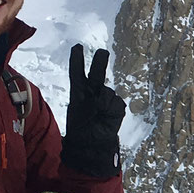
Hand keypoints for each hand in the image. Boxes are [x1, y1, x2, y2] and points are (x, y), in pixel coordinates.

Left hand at [63, 44, 124, 177]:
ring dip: (102, 101)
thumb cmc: (81, 128)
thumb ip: (91, 98)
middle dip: (99, 62)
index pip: (77, 73)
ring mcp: (106, 99)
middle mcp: (92, 92)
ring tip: (96, 114)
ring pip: (107, 92)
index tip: (77, 47)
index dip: (77, 60)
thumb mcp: (78, 110)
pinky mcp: (117, 108)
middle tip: (102, 52)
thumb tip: (104, 95)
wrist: (92, 146)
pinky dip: (110, 109)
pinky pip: (116, 103)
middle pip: (96, 73)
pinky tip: (106, 117)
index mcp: (78, 92)